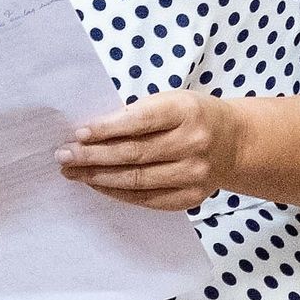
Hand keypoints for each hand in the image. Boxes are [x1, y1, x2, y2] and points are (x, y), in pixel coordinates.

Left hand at [56, 90, 244, 210]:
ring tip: (73, 172)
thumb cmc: (192, 116)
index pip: (140, 121)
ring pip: (137, 180)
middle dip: (93, 155)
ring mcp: (194, 174)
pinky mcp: (190, 197)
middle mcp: (193, 144)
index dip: (107, 128)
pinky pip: (146, 199)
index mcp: (186, 111)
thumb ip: (138, 115)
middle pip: (134, 154)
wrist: (235, 142)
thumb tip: (89, 133)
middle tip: (64, 156)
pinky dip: (118, 192)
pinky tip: (97, 185)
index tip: (78, 133)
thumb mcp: (172, 101)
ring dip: (99, 177)